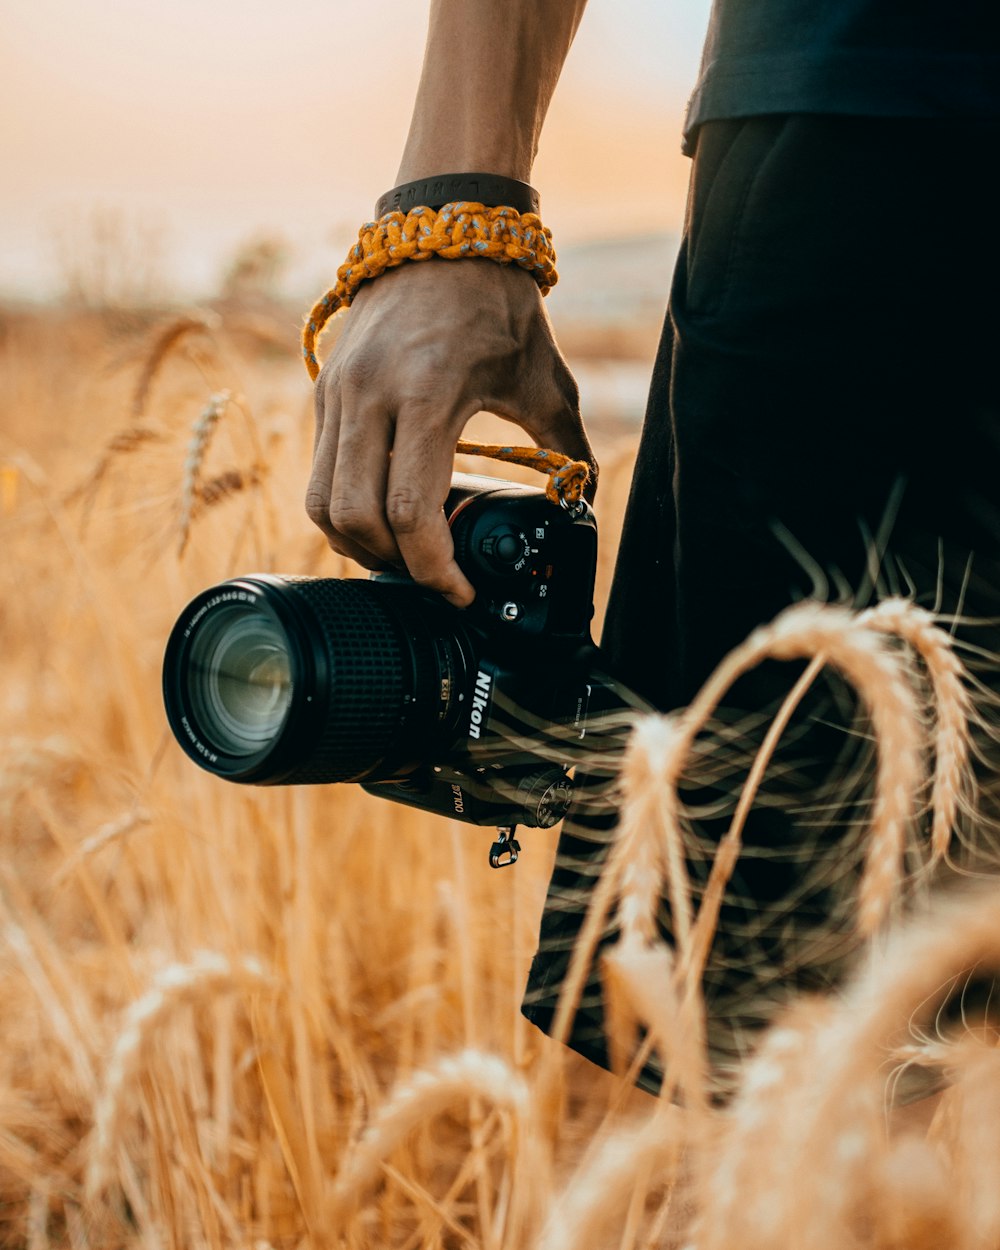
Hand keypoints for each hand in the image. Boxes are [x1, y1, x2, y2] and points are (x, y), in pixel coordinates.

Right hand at [305, 259, 595, 605]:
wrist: (443, 228)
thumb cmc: (497, 300)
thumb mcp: (543, 377)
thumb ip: (567, 445)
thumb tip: (582, 499)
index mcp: (427, 393)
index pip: (410, 511)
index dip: (433, 568)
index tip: (458, 591)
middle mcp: (368, 395)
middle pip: (355, 518)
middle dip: (393, 564)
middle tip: (432, 577)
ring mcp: (337, 392)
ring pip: (323, 502)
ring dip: (358, 543)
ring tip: (403, 554)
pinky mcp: (323, 390)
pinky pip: (319, 472)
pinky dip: (346, 508)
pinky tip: (384, 513)